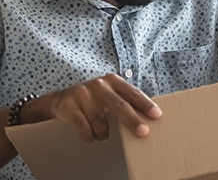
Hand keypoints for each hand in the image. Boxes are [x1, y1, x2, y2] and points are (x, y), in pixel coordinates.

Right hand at [45, 74, 161, 141]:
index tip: (157, 115)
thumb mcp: (110, 95)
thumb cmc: (94, 100)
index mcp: (113, 81)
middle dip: (132, 120)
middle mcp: (99, 85)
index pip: (133, 93)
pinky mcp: (69, 105)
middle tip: (143, 132)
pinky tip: (89, 133)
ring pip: (101, 124)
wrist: (61, 100)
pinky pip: (85, 130)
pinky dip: (89, 136)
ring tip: (100, 131)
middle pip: (119, 106)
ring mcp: (83, 94)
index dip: (145, 104)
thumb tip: (149, 121)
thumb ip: (126, 103)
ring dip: (103, 134)